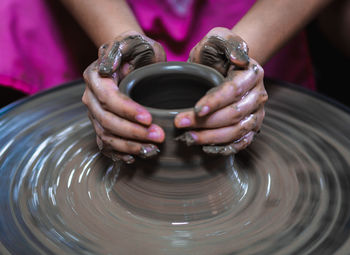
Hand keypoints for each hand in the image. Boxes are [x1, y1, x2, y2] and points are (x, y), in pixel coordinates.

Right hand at [82, 31, 166, 162]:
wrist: (130, 57)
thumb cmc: (136, 49)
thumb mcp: (133, 42)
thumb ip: (120, 49)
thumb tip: (107, 69)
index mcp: (95, 77)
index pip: (108, 98)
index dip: (127, 111)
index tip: (149, 118)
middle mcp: (91, 97)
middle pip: (106, 121)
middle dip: (133, 132)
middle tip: (159, 137)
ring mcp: (95, 114)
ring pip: (106, 136)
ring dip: (129, 146)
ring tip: (152, 150)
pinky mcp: (101, 125)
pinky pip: (106, 144)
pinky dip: (119, 153)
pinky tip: (136, 157)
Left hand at [174, 27, 267, 154]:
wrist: (222, 65)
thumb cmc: (216, 52)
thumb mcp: (219, 38)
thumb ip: (229, 43)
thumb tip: (238, 59)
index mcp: (252, 74)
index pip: (233, 91)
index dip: (215, 101)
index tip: (195, 109)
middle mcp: (258, 95)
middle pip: (234, 114)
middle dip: (206, 122)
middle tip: (180, 124)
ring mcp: (256, 113)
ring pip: (237, 131)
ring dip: (212, 137)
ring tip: (189, 138)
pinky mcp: (250, 127)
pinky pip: (242, 142)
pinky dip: (225, 148)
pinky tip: (206, 148)